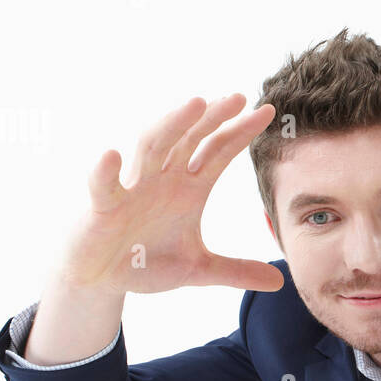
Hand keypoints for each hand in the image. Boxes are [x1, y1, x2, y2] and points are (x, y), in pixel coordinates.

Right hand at [57, 94, 283, 294]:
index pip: (218, 151)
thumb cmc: (146, 262)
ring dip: (172, 125)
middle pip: (189, 139)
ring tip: (194, 103)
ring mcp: (132, 188)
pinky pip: (104, 186)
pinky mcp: (102, 207)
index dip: (240, 132)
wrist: (102, 279)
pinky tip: (112, 156)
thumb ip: (236, 271)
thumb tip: (278, 282)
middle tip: (236, 97)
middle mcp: (162, 179)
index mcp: (188, 189)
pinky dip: (106, 172)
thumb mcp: (198, 270)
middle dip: (211, 118)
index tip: (267, 112)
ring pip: (152, 148)